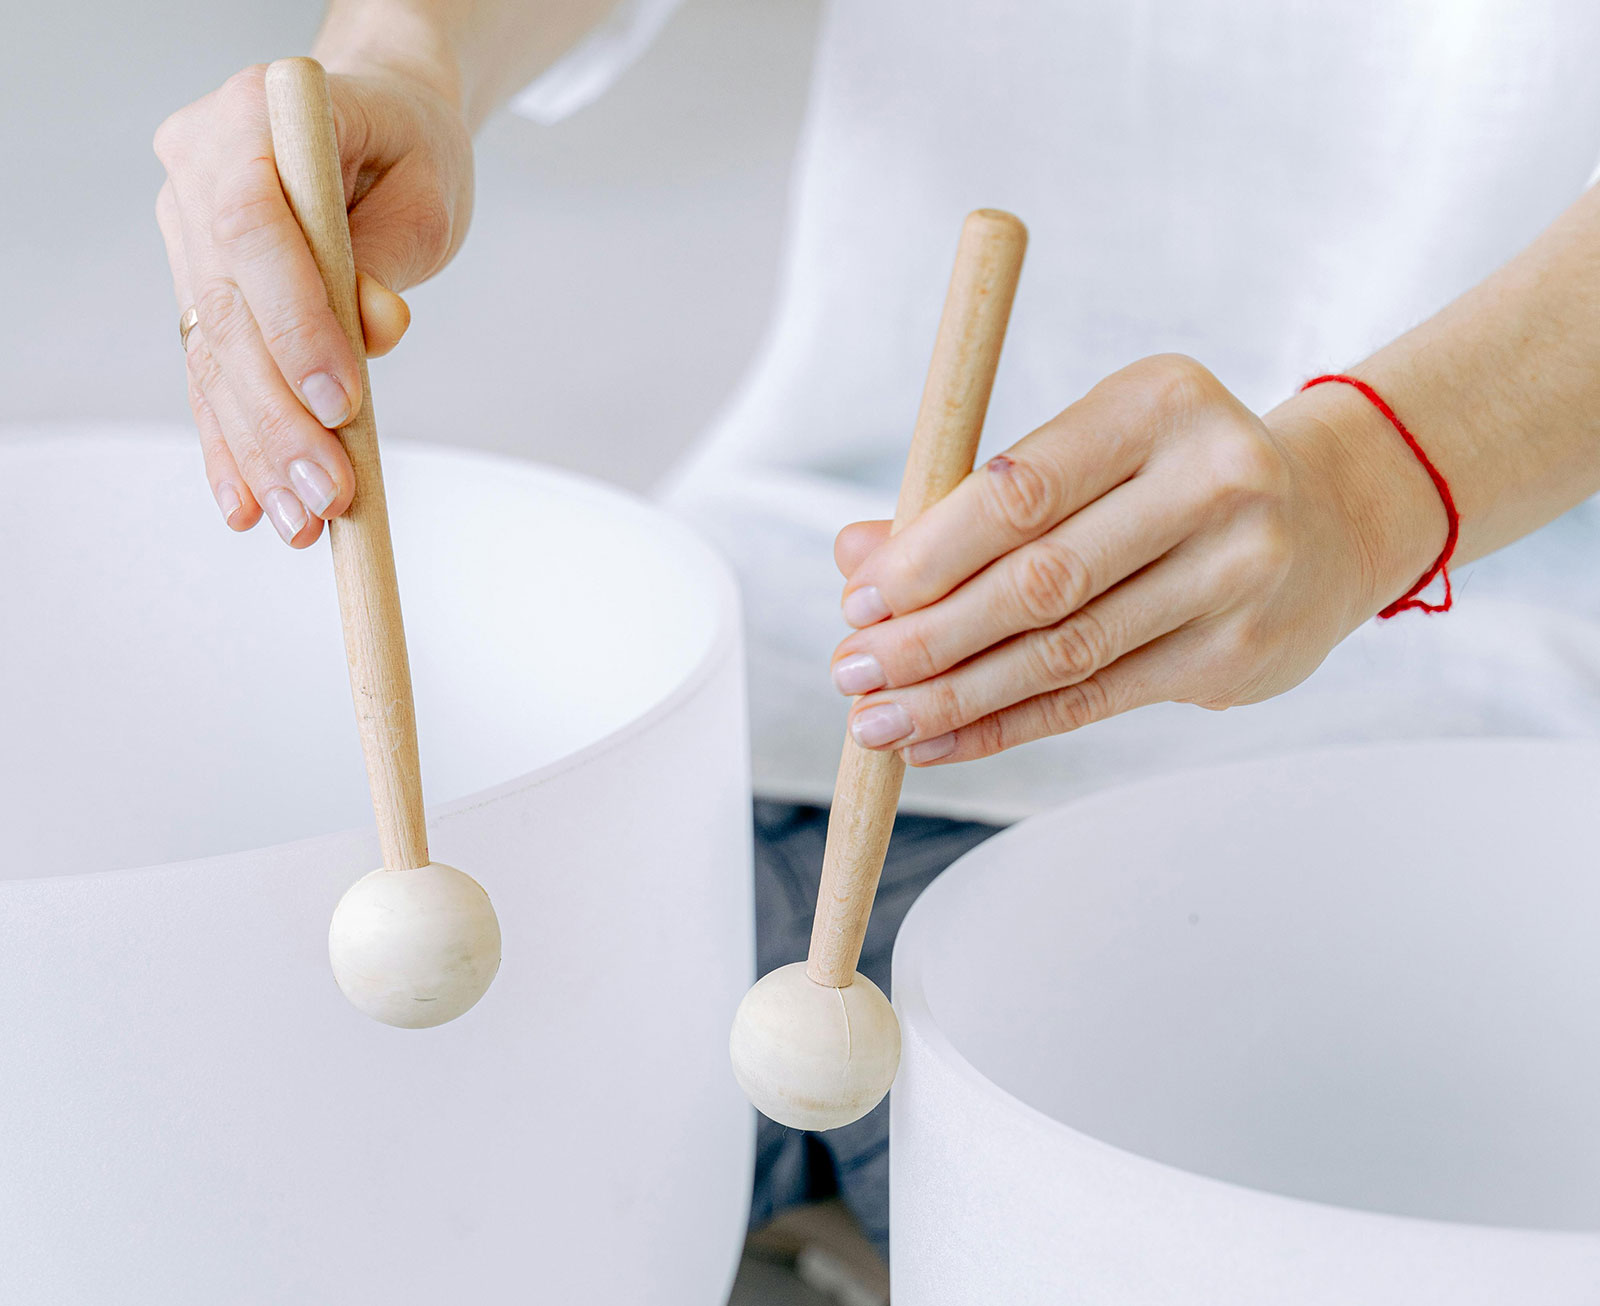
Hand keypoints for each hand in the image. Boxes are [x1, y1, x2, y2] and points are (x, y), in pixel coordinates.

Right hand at [153, 61, 471, 544]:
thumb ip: (390, 257)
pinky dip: (232, 445)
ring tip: (302, 523)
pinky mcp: (196, 286)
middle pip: (226, 310)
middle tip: (330, 495)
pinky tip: (249, 505)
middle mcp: (198, 171)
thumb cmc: (410, 149)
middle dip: (279, 416)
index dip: (294, 322)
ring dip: (258, 450)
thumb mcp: (425, 191)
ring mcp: (186, 232)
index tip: (344, 401)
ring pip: (213, 356)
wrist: (379, 124)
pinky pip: (208, 376)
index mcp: (251, 116)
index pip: (254, 227)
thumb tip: (373, 332)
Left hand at [828, 354, 1441, 764]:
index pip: (1021, 489)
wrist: (1329, 520)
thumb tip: (856, 556)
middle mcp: (1213, 482)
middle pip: (1040, 580)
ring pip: (1065, 652)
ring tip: (880, 721)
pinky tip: (942, 741)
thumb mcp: (1085, 453)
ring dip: (956, 695)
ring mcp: (1237, 573)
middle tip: (853, 671)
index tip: (860, 596)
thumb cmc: (1168, 478)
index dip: (930, 553)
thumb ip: (970, 500)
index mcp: (1158, 402)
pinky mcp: (1238, 653)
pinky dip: (1007, 726)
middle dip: (929, 636)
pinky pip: (1096, 700)